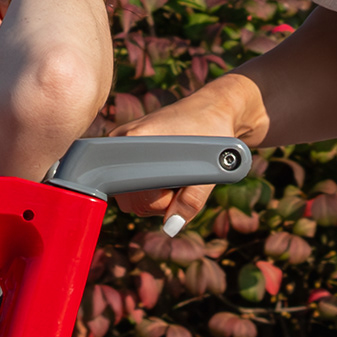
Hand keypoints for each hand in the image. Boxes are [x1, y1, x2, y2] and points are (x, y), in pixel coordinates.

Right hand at [113, 84, 259, 228]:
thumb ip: (191, 202)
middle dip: (157, 201)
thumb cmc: (215, 134)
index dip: (159, 201)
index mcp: (137, 140)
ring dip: (153, 196)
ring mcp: (120, 143)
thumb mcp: (211, 170)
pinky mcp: (125, 147)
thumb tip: (169, 228)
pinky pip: (130, 184)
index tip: (178, 187)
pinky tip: (165, 171)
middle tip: (181, 181)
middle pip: (127, 199)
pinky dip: (149, 187)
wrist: (215, 108)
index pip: (133, 194)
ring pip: (128, 196)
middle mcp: (122, 139)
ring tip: (175, 175)